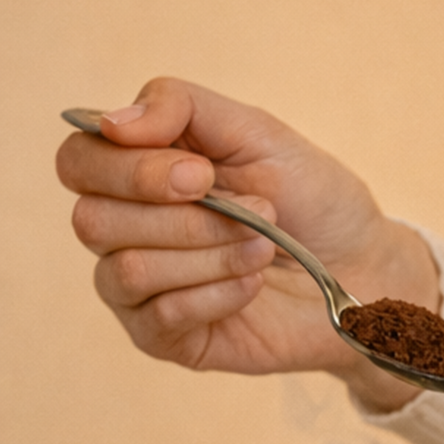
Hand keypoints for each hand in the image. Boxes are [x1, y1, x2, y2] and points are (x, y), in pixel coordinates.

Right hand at [55, 78, 438, 410]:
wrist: (365, 268)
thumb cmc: (312, 199)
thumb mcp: (257, 132)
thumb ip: (180, 106)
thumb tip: (110, 122)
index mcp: (135, 170)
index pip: (78, 162)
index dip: (133, 170)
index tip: (203, 174)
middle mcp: (124, 228)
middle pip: (93, 221)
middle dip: (186, 218)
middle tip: (258, 214)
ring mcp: (139, 288)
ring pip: (127, 269)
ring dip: (210, 255)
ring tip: (266, 248)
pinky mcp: (166, 337)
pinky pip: (159, 316)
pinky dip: (218, 294)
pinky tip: (255, 286)